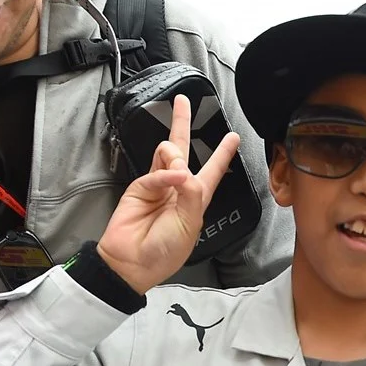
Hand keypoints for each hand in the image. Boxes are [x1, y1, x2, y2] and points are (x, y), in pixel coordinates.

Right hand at [96, 95, 237, 292]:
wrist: (132, 262)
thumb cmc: (165, 251)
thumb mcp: (189, 224)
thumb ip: (192, 194)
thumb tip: (183, 168)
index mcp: (196, 200)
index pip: (213, 171)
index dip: (223, 154)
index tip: (233, 137)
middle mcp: (178, 188)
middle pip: (184, 149)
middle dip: (183, 123)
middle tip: (183, 102)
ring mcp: (158, 184)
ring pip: (168, 152)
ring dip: (176, 154)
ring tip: (176, 172)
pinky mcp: (140, 185)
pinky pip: (155, 170)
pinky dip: (163, 173)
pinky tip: (170, 178)